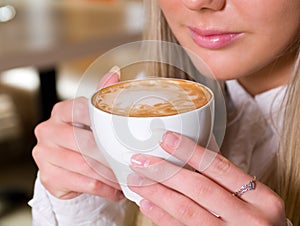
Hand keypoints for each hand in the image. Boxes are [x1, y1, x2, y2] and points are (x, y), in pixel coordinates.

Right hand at [32, 69, 122, 200]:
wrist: (62, 164)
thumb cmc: (80, 138)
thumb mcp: (90, 117)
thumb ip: (102, 96)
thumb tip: (114, 73)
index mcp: (60, 112)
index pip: (83, 111)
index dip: (104, 122)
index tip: (122, 132)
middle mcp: (48, 131)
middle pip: (85, 142)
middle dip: (111, 154)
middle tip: (131, 160)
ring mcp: (45, 154)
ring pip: (86, 165)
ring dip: (110, 174)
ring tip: (127, 176)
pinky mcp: (49, 176)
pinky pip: (83, 183)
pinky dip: (103, 188)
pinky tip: (115, 189)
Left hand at [128, 131, 285, 225]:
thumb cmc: (259, 221)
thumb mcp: (255, 198)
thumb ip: (227, 175)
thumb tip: (195, 145)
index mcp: (262, 199)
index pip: (219, 167)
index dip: (190, 151)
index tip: (166, 139)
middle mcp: (249, 219)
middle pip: (199, 189)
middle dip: (165, 172)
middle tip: (142, 162)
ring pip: (187, 211)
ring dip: (157, 194)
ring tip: (138, 181)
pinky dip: (161, 216)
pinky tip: (148, 204)